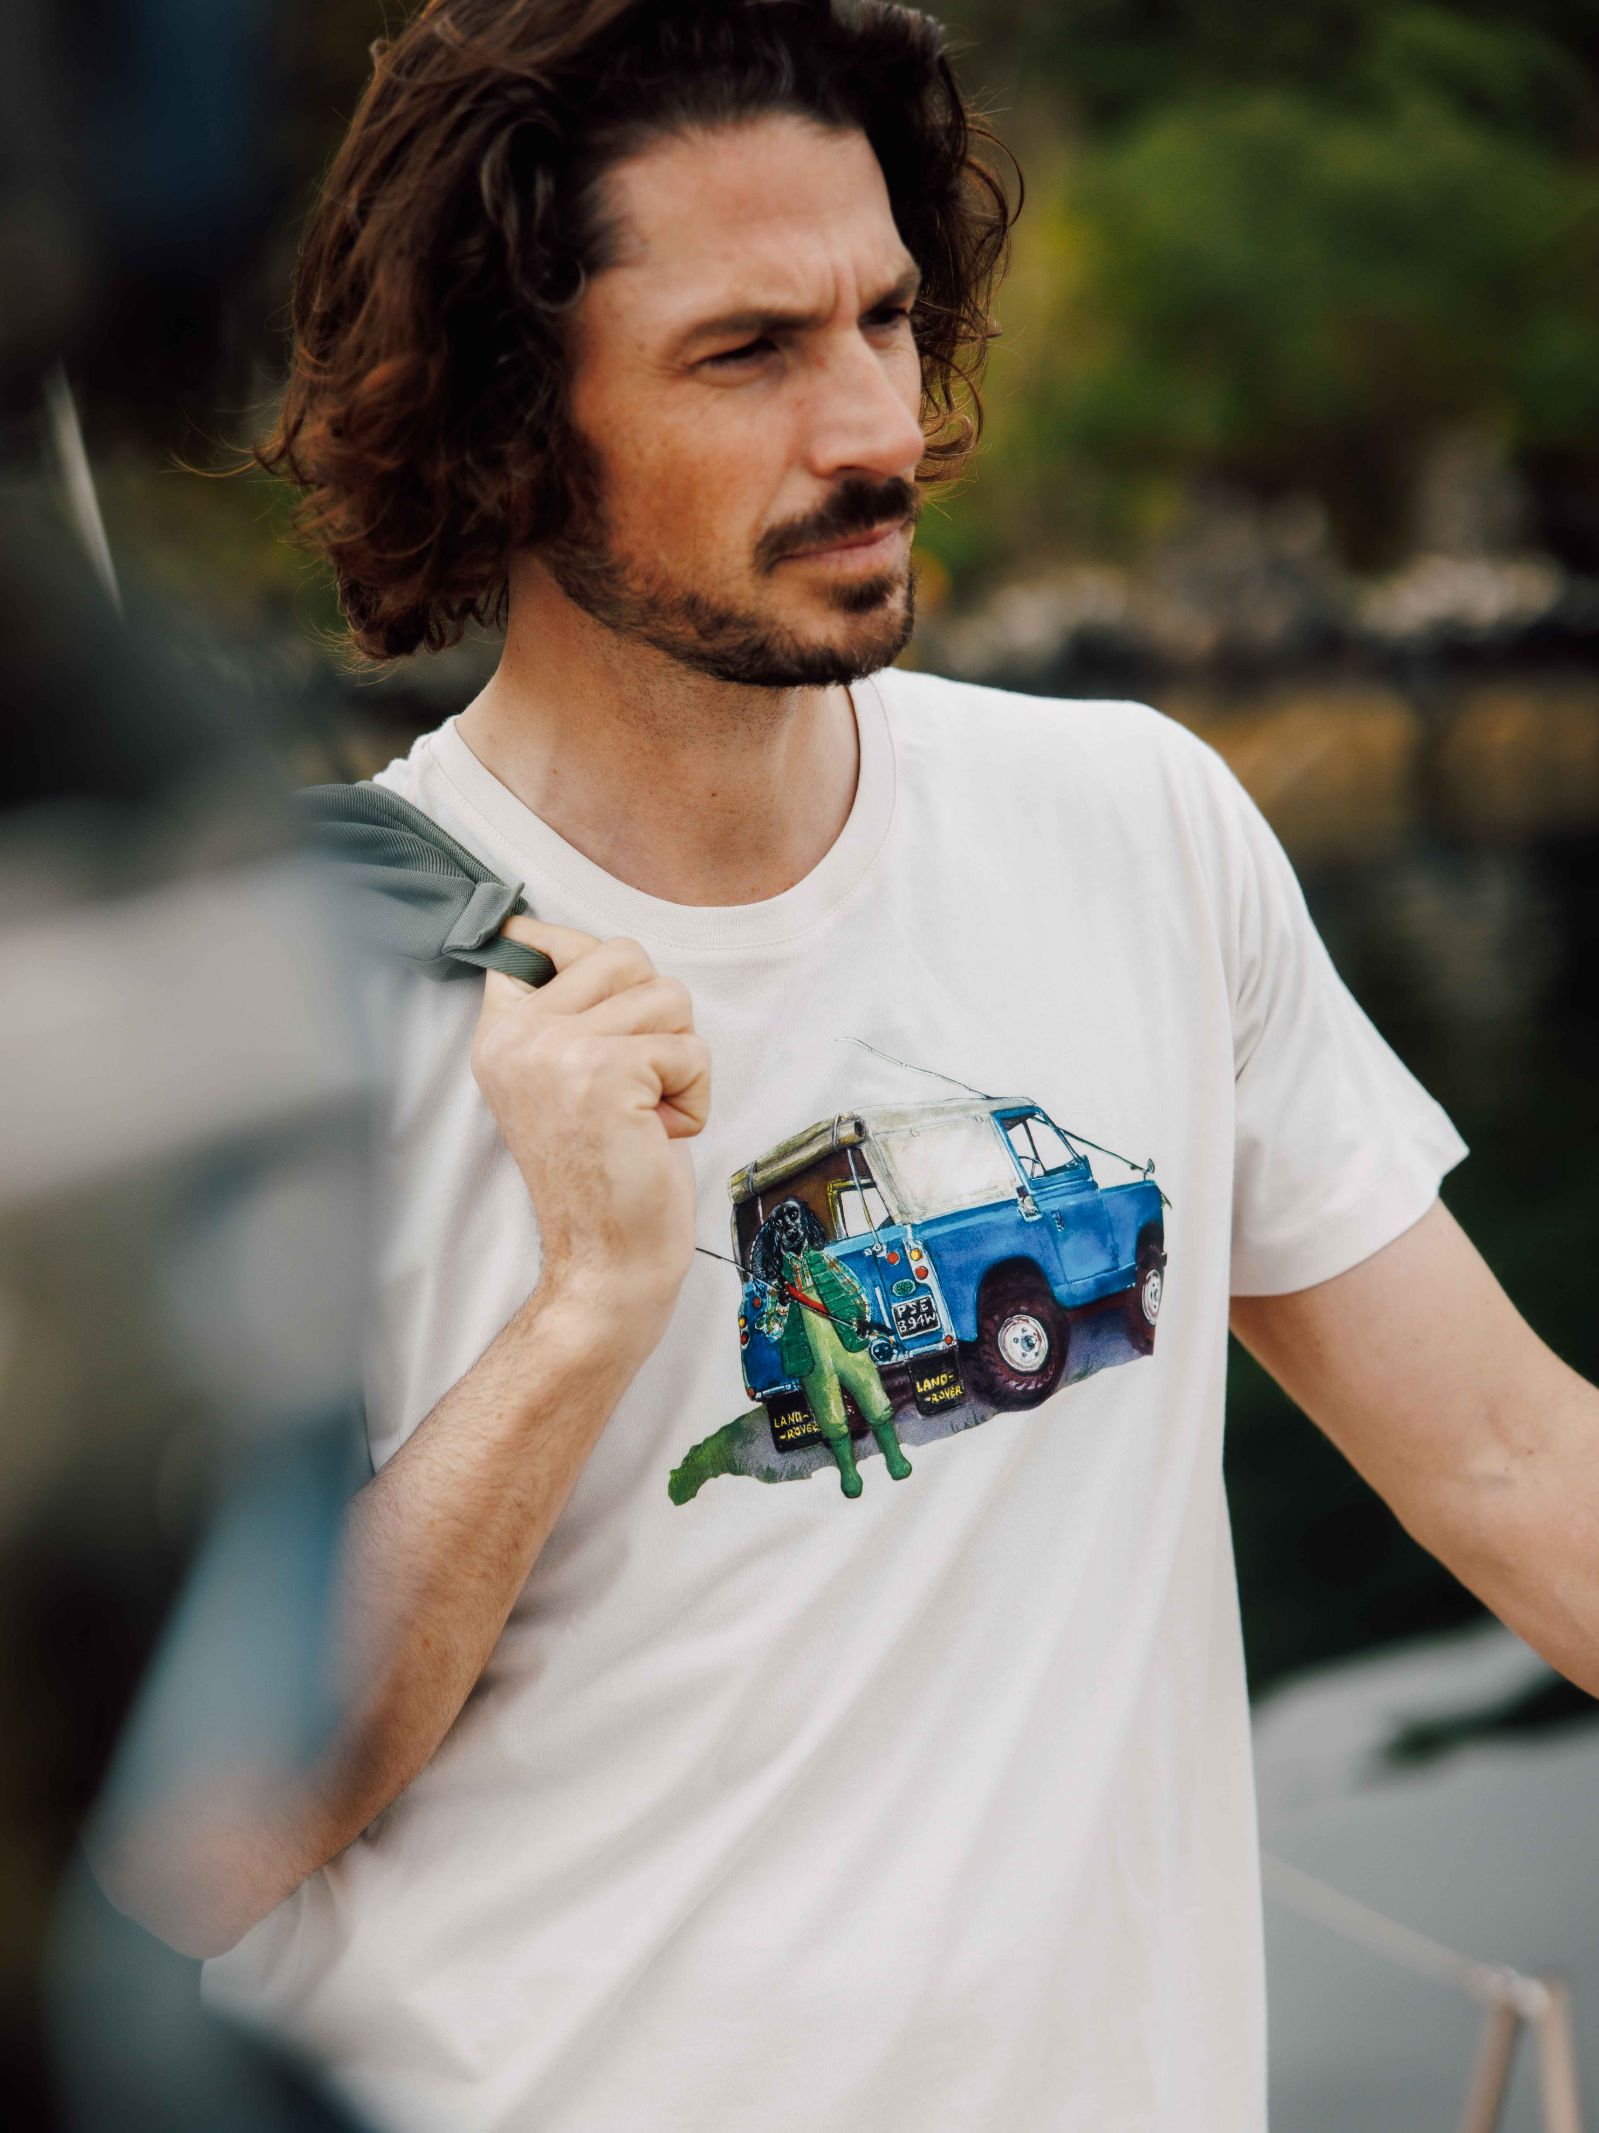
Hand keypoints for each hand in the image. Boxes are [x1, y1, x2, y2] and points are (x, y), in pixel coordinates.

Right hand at [471, 914, 711, 1345]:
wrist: (607, 1260)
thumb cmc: (604, 1169)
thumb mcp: (560, 1076)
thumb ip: (565, 1008)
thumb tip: (561, 936)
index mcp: (500, 1030)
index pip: (543, 937)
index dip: (589, 962)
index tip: (595, 1010)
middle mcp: (517, 1033)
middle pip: (626, 955)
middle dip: (657, 1018)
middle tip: (635, 1086)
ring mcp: (557, 1049)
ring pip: (668, 997)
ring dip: (679, 1061)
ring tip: (644, 1113)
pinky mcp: (606, 1073)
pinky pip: (690, 1050)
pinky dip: (694, 1097)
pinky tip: (657, 1134)